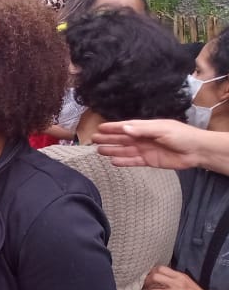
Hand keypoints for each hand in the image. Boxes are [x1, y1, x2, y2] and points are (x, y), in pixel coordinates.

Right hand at [94, 119, 208, 168]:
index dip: (112, 127)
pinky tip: (113, 161)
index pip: (126, 127)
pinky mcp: (149, 161)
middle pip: (122, 138)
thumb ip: (142, 130)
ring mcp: (145, 150)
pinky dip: (123, 161)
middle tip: (93, 139)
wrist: (196, 151)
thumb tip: (124, 129)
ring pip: (125, 150)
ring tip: (99, 151)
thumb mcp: (161, 129)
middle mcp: (143, 138)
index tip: (99, 127)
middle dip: (108, 138)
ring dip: (112, 150)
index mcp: (146, 128)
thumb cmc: (181, 135)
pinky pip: (133, 161)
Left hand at [144, 266, 228, 289]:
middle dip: (146, 283)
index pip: (160, 268)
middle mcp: (177, 283)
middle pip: (154, 277)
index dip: (150, 273)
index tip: (147, 278)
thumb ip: (174, 280)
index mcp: (180, 276)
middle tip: (145, 288)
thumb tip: (159, 280)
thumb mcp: (187, 282)